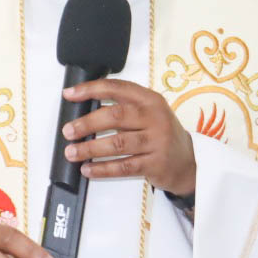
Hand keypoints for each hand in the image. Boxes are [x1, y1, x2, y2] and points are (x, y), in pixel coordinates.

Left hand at [61, 79, 196, 196]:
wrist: (189, 162)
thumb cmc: (160, 135)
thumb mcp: (149, 113)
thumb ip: (123, 108)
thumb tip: (83, 111)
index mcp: (150, 99)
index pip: (117, 88)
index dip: (90, 89)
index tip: (69, 94)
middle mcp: (155, 117)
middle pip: (115, 116)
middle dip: (87, 123)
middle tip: (68, 131)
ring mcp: (157, 141)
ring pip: (118, 143)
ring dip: (90, 148)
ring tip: (72, 152)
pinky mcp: (156, 164)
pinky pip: (124, 166)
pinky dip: (102, 169)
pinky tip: (88, 169)